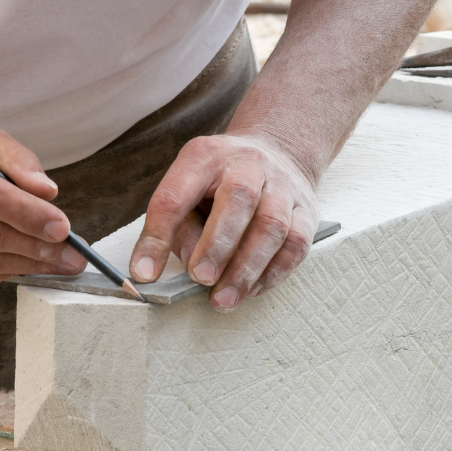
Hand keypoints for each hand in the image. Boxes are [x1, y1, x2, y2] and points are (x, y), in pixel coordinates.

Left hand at [129, 134, 318, 310]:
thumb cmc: (220, 183)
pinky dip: (273, 273)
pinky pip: (295, 244)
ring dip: (246, 268)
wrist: (278, 151)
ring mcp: (283, 186)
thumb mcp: (188, 189)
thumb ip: (180, 227)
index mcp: (205, 157)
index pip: (176, 194)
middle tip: (200, 278)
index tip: (144, 273)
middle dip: (217, 245)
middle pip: (238, 200)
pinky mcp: (307, 211)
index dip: (157, 236)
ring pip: (271, 226)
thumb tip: (189, 269)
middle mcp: (249, 164)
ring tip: (223, 299)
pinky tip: (251, 290)